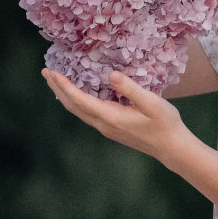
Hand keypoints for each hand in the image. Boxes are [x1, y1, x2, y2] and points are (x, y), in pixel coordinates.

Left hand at [42, 68, 193, 163]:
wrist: (171, 147)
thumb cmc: (165, 123)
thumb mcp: (151, 103)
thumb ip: (130, 88)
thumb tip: (110, 75)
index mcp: (110, 117)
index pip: (79, 99)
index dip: (64, 85)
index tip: (52, 71)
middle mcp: (103, 125)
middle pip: (73, 106)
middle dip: (57, 89)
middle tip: (45, 72)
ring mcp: (106, 128)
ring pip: (78, 111)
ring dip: (65, 95)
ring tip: (56, 81)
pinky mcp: (111, 129)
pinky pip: (87, 113)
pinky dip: (76, 101)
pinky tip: (77, 94)